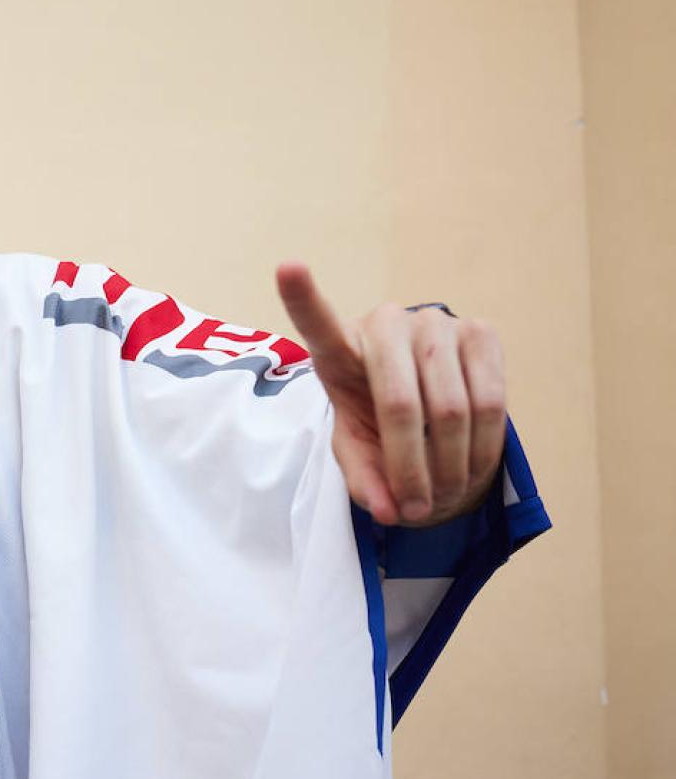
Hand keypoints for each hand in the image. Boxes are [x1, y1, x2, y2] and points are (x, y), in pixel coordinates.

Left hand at [275, 262, 506, 526]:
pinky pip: (491, 402)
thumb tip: (386, 511)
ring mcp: (435, 322)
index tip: (287, 268)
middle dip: (411, 468)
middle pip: (399, 405)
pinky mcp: (481, 332)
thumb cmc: (377, 425)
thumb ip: (364, 478)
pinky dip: (483, 448)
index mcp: (339, 347)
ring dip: (451, 468)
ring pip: (452, 411)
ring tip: (443, 497)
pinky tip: (472, 467)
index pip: (317, 323)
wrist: (428, 406)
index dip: (302, 297)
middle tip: (416, 511)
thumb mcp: (358, 452)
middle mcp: (385, 323)